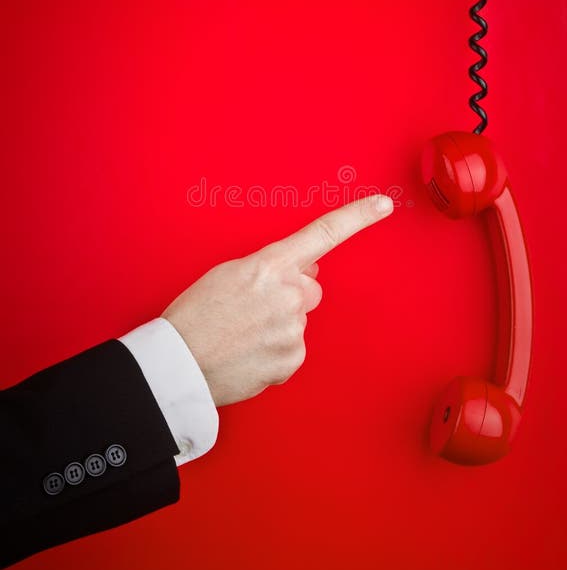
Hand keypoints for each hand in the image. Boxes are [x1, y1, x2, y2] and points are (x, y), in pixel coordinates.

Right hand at [162, 194, 393, 406]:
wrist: (179, 364)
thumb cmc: (196, 316)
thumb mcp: (228, 275)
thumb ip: (272, 269)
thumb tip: (305, 272)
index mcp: (270, 265)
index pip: (322, 234)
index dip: (357, 217)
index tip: (383, 205)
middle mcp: (289, 294)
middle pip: (310, 289)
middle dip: (290, 297)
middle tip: (252, 311)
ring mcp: (293, 328)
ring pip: (297, 322)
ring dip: (277, 328)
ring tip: (240, 336)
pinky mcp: (293, 358)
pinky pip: (292, 351)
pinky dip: (274, 354)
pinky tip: (247, 354)